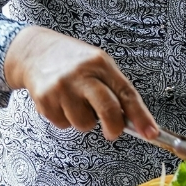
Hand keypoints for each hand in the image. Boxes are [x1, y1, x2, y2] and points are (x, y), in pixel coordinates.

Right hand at [3, 26, 157, 140]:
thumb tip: (133, 122)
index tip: (151, 133)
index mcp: (100, 64)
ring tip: (76, 102)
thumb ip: (114, 89)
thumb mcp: (97, 65)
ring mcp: (62, 88)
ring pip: (84, 124)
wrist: (34, 52)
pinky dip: (65, 118)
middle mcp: (81, 75)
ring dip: (84, 120)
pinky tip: (60, 102)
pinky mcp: (45, 101)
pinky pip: (64, 124)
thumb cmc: (73, 62)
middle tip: (112, 132)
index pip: (126, 93)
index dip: (141, 116)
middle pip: (107, 110)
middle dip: (114, 127)